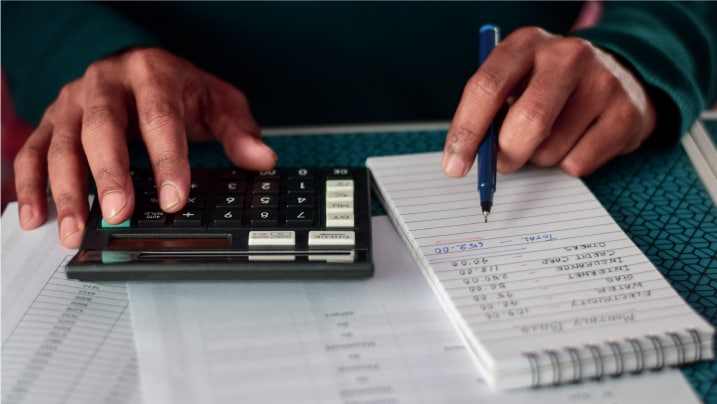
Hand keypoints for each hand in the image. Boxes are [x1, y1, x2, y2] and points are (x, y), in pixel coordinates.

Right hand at [14, 47, 276, 247]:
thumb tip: (262, 160)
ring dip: (66, 190)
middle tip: (118, 215)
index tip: (174, 199)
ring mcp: (73, 103)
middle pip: (102, 129)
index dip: (167, 160)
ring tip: (74, 231)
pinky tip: (36, 216)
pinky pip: (32, 151)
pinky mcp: (52, 121)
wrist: (136, 63)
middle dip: (109, 175)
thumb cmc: (178, 87)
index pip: (159, 118)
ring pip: (61, 144)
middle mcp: (106, 85)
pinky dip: (30, 185)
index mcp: (151, 75)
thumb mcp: (217, 100)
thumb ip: (238, 130)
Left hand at [442, 27, 655, 177]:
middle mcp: (568, 55)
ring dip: (539, 159)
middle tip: (502, 163)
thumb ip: (489, 115)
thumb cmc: (547, 87)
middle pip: (527, 121)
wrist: (617, 76)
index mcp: (526, 43)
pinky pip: (579, 164)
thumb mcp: (514, 84)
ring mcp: (603, 81)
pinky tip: (577, 141)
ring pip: (551, 149)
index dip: (466, 131)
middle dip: (506, 155)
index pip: (487, 88)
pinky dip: (567, 165)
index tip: (454, 166)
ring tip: (551, 137)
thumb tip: (465, 159)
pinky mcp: (627, 113)